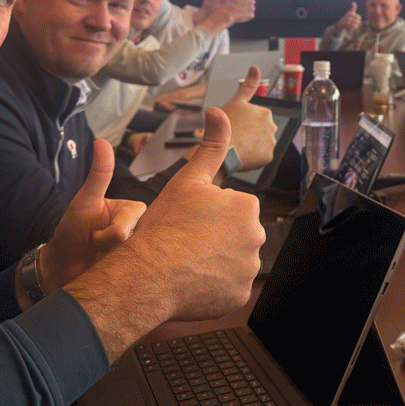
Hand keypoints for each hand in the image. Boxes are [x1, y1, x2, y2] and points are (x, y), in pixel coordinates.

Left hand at [37, 139, 145, 295]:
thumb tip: (101, 141)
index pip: (131, 220)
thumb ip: (99, 174)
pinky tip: (108, 273)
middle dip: (109, 249)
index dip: (110, 232)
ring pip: (135, 258)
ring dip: (112, 264)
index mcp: (132, 209)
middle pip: (135, 240)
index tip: (94, 235)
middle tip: (95, 249)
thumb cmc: (71, 233)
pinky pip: (137, 275)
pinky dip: (118, 276)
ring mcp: (139, 250)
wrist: (60, 269)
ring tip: (101, 262)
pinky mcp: (137, 270)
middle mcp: (141, 228)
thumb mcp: (84, 201)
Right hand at [111, 108, 265, 323]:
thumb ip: (210, 144)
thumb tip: (219, 110)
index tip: (187, 221)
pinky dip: (214, 286)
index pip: (231, 208)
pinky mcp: (240, 295)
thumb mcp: (188, 179)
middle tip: (184, 242)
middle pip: (234, 234)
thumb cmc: (165, 226)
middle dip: (214, 237)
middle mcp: (256, 236)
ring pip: (232, 260)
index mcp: (247, 207)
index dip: (206, 214)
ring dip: (214, 261)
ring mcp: (249, 269)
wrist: (148, 275)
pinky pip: (228, 287)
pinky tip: (192, 281)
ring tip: (186, 262)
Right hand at [200, 0, 254, 31]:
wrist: (222, 15)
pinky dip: (246, 16)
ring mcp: (251, 10)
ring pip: (250, 9)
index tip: (236, 1)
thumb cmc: (225, 3)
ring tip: (237, 12)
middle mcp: (251, 2)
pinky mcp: (250, 16)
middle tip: (236, 7)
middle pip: (250, 3)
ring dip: (246, 10)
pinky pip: (250, 15)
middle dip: (245, 4)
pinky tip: (239, 15)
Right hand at [212, 66, 276, 171]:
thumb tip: (255, 68)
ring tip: (239, 144)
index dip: (246, 121)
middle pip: (262, 130)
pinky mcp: (268, 157)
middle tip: (237, 134)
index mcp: (265, 113)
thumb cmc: (226, 126)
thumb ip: (248, 85)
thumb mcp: (235, 101)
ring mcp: (270, 143)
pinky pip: (262, 156)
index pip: (258, 117)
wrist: (221, 149)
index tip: (238, 124)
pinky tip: (243, 153)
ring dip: (253, 144)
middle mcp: (272, 127)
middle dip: (252, 132)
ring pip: (262, 143)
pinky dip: (253, 156)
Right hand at [336, 2, 361, 33]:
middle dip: (357, 23)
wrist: (339, 24)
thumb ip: (353, 8)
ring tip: (353, 25)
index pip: (359, 17)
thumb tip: (353, 2)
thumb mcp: (350, 12)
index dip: (358, 19)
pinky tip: (350, 27)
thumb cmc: (346, 17)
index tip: (356, 19)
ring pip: (356, 25)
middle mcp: (348, 16)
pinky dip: (352, 28)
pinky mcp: (345, 25)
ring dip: (355, 26)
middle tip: (354, 23)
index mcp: (350, 13)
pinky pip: (352, 28)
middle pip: (358, 21)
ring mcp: (346, 21)